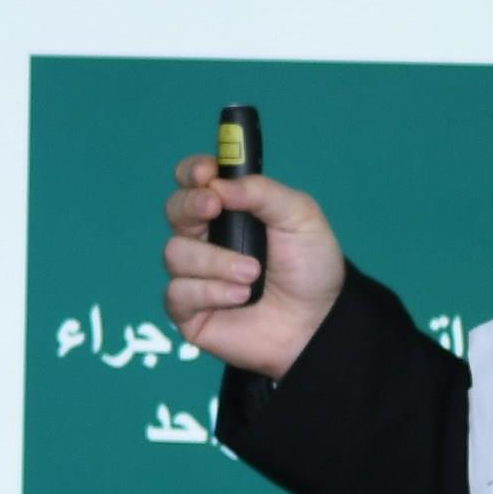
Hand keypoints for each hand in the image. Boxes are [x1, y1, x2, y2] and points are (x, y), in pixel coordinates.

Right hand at [164, 153, 346, 382]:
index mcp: (229, 210)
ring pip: (175, 253)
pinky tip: (240, 297)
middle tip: (215, 209)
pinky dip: (210, 292)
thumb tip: (218, 184)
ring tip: (252, 274)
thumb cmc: (310, 267)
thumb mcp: (300, 217)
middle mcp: (206, 238)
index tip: (206, 173)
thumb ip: (263, 192)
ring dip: (215, 261)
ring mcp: (195, 274)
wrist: (318, 322)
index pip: (194, 181)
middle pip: (174, 209)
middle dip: (190, 205)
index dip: (192, 171)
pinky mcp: (188, 310)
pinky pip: (177, 292)